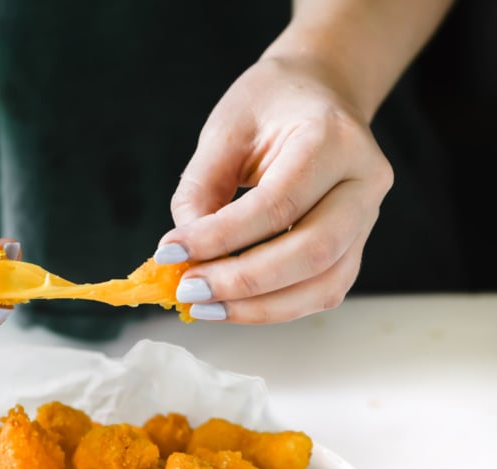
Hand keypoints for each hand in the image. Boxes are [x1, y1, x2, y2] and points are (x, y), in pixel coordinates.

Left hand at [155, 56, 393, 323]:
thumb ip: (200, 188)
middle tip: (187, 289)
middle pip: (312, 252)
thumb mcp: (225, 129)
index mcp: (334, 139)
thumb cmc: (270, 103)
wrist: (318, 91)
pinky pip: (324, 290)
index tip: (170, 253)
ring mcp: (368, 217)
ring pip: (325, 284)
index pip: (277, 203)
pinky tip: (233, 304)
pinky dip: (277, 307)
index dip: (220, 237)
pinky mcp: (356, 244)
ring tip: (204, 306)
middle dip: (242, 282)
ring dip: (260, 307)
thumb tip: (182, 253)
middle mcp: (364, 181)